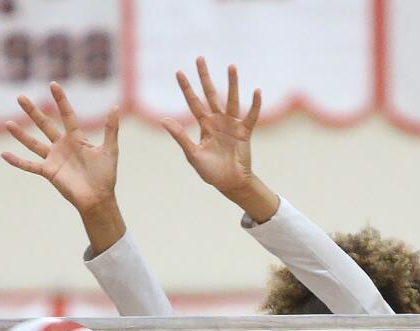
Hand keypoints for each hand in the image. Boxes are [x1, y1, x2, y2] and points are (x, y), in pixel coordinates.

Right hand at [1, 82, 119, 214]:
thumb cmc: (105, 175)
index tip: (53, 84)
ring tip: (8, 123)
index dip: (60, 100)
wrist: (98, 198)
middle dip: (32, 111)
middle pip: (44, 124)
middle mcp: (62, 146)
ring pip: (33, 143)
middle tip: (20, 97)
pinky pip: (29, 165)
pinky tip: (4, 155)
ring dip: (20, 134)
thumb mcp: (110, 149)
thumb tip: (116, 106)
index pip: (67, 114)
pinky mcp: (48, 172)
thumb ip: (110, 128)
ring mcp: (53, 159)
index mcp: (76, 138)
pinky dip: (17, 161)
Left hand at [162, 57, 261, 197]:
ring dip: (232, 83)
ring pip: (231, 100)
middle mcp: (217, 120)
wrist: (229, 183)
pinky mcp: (244, 132)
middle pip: (210, 94)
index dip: (186, 88)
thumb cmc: (210, 171)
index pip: (193, 102)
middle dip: (205, 77)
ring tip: (231, 66)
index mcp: (204, 125)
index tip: (178, 72)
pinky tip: (256, 91)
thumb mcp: (192, 154)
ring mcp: (232, 124)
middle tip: (199, 58)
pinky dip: (254, 104)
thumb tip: (163, 119)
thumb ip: (180, 136)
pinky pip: (250, 116)